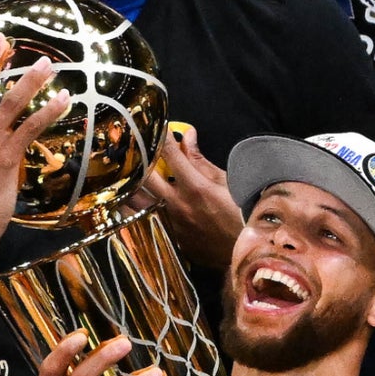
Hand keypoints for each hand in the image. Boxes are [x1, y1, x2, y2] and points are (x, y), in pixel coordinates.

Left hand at [136, 125, 241, 268]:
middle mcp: (178, 205)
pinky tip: (133, 203)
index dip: (160, 134)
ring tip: (127, 176)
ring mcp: (170, 224)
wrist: (247, 249)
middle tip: (134, 150)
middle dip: (139, 159)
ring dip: (130, 186)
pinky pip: (140, 222)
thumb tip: (186, 136)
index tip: (155, 126)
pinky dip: (134, 210)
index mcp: (195, 187)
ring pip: (135, 202)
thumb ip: (200, 159)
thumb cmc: (241, 213)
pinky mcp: (168, 239)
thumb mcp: (224, 181)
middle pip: (144, 176)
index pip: (169, 152)